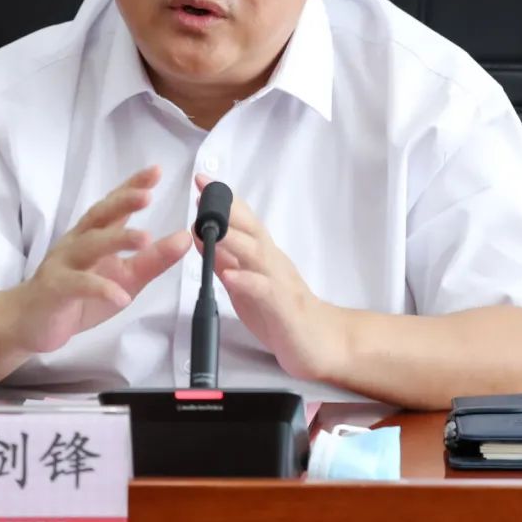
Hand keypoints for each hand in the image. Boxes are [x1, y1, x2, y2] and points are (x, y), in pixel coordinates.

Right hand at [12, 166, 190, 353]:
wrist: (31, 321)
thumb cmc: (79, 294)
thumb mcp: (124, 278)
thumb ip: (153, 259)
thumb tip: (185, 238)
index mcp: (94, 234)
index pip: (114, 205)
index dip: (132, 186)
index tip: (155, 171)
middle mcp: (78, 242)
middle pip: (100, 216)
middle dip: (123, 202)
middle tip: (147, 195)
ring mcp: (64, 263)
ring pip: (90, 246)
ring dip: (116, 239)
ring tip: (145, 239)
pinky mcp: (55, 288)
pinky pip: (77, 285)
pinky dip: (99, 288)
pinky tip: (121, 296)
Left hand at [193, 174, 343, 380]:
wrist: (322, 341)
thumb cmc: (281, 311)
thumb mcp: (246, 282)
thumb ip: (225, 260)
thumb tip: (199, 235)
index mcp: (263, 255)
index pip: (243, 220)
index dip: (223, 199)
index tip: (202, 179)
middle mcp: (272, 261)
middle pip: (251, 228)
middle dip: (226, 209)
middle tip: (203, 192)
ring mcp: (279, 282)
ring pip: (257, 254)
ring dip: (233, 239)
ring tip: (210, 229)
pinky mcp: (283, 307)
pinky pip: (265, 291)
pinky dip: (247, 282)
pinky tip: (230, 277)